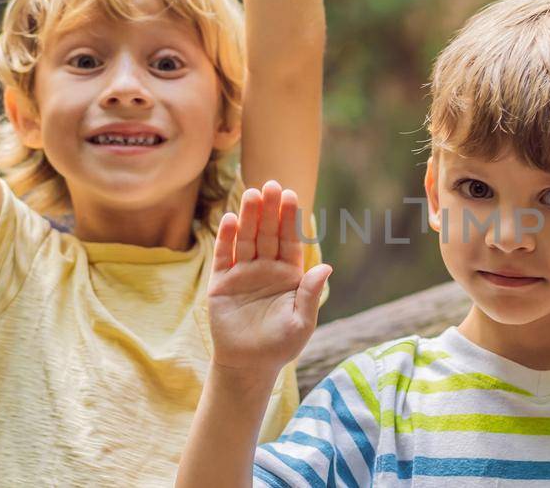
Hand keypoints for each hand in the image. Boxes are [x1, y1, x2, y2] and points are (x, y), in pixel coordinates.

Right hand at [207, 180, 331, 375]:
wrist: (249, 365)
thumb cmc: (280, 346)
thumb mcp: (302, 321)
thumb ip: (311, 294)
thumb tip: (327, 267)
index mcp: (289, 275)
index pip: (289, 241)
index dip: (289, 219)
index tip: (291, 196)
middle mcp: (266, 269)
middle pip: (267, 233)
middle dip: (269, 210)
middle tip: (271, 185)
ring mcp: (243, 274)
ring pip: (246, 239)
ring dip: (248, 217)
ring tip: (252, 194)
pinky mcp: (222, 283)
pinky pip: (225, 256)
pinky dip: (227, 238)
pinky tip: (231, 219)